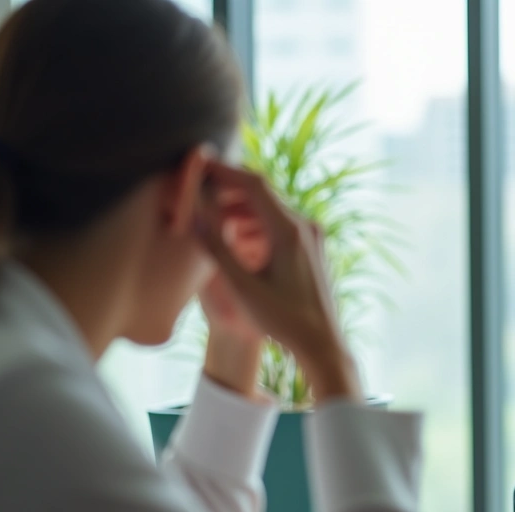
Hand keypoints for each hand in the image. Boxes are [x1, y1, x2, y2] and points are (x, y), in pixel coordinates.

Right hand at [196, 160, 361, 402]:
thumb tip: (193, 214)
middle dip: (227, 190)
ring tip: (210, 218)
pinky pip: (279, 224)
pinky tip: (235, 238)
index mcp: (289, 231)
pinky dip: (254, 224)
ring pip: (269, 209)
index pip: (253, 184)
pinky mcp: (311, 246)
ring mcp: (311, 235)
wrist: (321, 343)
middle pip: (261, 193)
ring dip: (239, 209)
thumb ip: (216, 246)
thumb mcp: (241, 285)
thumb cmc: (282, 319)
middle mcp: (304, 226)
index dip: (223, 171)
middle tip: (197, 192)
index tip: (197, 165)